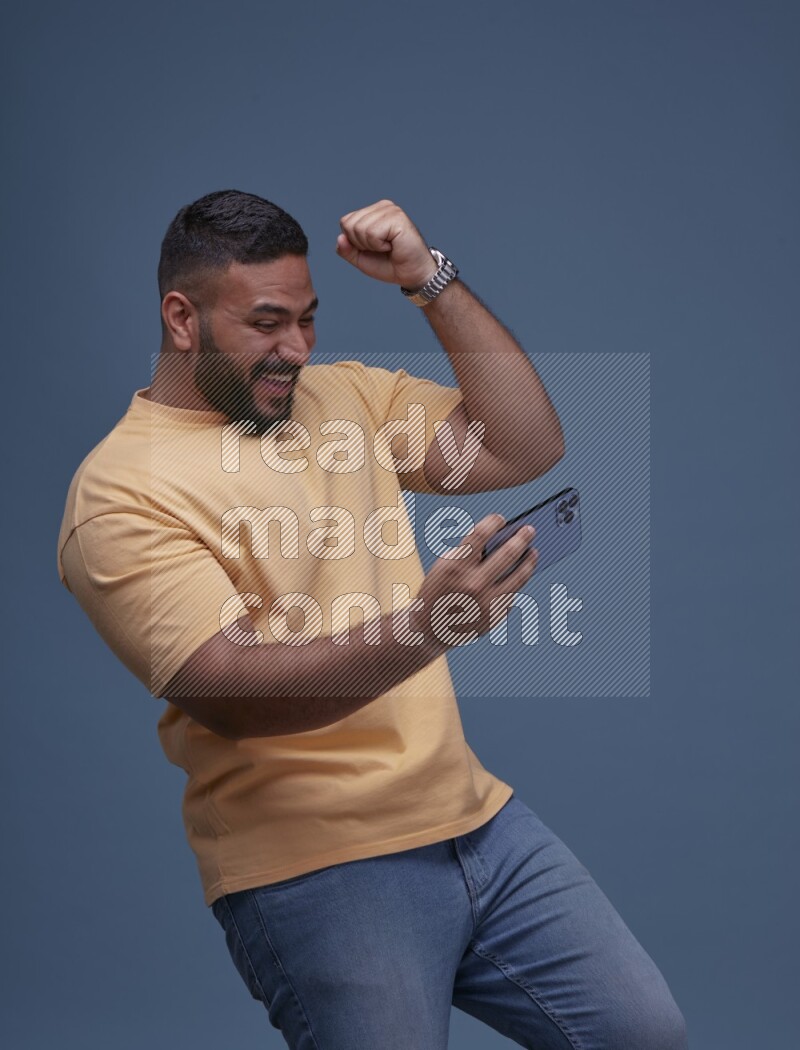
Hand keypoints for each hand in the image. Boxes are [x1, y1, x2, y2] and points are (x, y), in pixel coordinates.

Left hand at [336, 200, 438, 288]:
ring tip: (388, 247)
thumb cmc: (390, 265)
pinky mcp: (397, 218)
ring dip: (372, 246)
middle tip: (381, 249)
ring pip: (359, 229)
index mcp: (372, 212)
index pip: (346, 222)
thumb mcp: (361, 259)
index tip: (373, 248)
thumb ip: (347, 250)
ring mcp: (390, 210)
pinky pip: (372, 233)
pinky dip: (379, 246)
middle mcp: (381, 207)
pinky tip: (392, 245)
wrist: (412, 275)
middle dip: (361, 244)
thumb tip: (340, 238)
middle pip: (349, 224)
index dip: (354, 242)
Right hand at [415, 513, 538, 649]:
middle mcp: (473, 584)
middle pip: (507, 554)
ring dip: (529, 562)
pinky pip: (511, 595)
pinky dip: (515, 584)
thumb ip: (468, 554)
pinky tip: (520, 574)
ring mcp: (486, 603)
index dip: (493, 522)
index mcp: (455, 566)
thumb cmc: (437, 591)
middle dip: (522, 538)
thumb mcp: (444, 568)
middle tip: (530, 530)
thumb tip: (502, 540)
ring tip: (534, 552)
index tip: (501, 518)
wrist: (428, 630)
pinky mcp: (494, 617)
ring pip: (518, 577)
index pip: (480, 534)